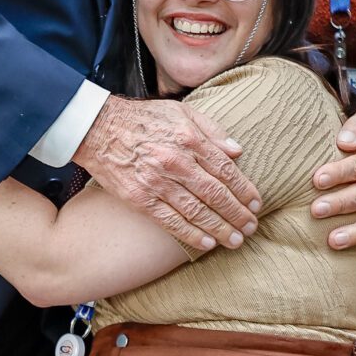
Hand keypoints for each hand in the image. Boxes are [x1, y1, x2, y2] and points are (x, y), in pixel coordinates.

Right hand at [74, 95, 260, 250]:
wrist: (99, 128)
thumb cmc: (143, 118)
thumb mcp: (181, 111)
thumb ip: (211, 129)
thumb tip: (237, 150)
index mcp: (189, 138)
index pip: (225, 169)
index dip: (244, 189)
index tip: (256, 203)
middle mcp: (176, 161)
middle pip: (216, 193)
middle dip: (237, 213)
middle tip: (251, 227)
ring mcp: (158, 181)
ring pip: (197, 211)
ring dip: (220, 228)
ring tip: (236, 240)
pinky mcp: (140, 198)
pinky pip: (171, 221)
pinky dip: (190, 234)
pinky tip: (206, 243)